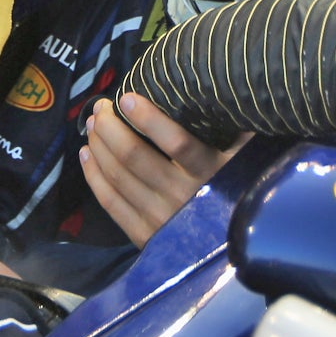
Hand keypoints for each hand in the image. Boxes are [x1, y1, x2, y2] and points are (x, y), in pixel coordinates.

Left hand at [80, 93, 246, 247]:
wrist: (235, 247)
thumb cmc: (241, 192)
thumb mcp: (248, 159)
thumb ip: (240, 129)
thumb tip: (233, 89)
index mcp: (210, 173)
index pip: (176, 142)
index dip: (148, 119)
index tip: (126, 97)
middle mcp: (183, 196)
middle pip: (134, 156)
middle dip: (110, 126)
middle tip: (101, 107)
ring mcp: (161, 219)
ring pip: (118, 176)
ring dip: (99, 145)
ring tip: (92, 124)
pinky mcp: (145, 237)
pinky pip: (111, 203)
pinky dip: (94, 176)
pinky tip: (87, 154)